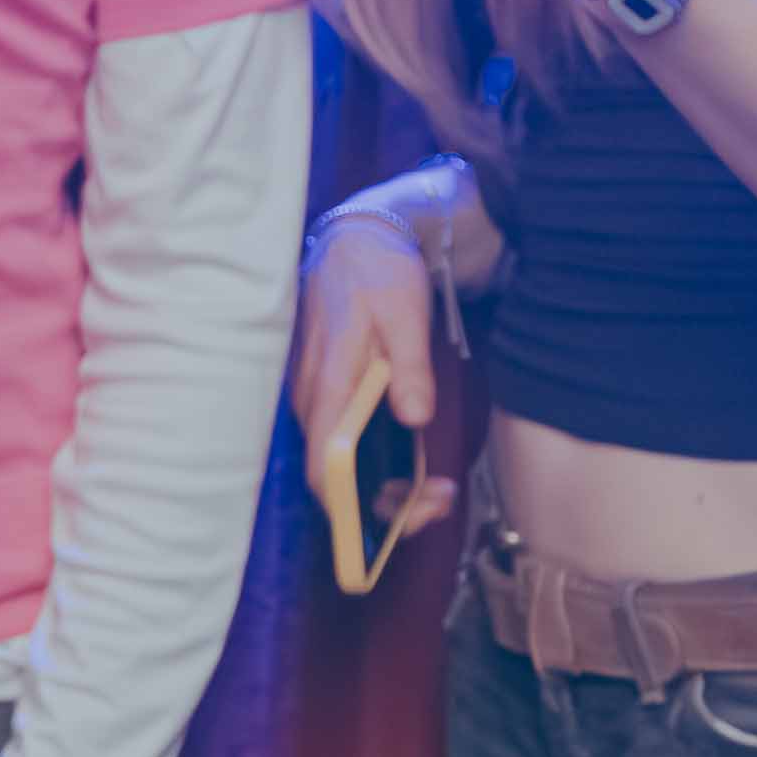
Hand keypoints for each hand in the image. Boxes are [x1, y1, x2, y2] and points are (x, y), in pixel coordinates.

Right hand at [296, 197, 449, 574]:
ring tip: (439, 492)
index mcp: (328, 383)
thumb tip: (414, 418)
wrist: (358, 240)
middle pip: (335, 479)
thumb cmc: (379, 273)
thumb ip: (409, 366)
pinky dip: (382, 469)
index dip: (357, 507)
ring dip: (388, 491)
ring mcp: (319, 402)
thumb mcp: (405, 313)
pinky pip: (348, 449)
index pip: (323, 467)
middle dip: (387, 506)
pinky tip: (419, 470)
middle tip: (442, 504)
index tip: (407, 516)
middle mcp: (314, 401)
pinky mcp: (331, 400)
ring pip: (343, 469)